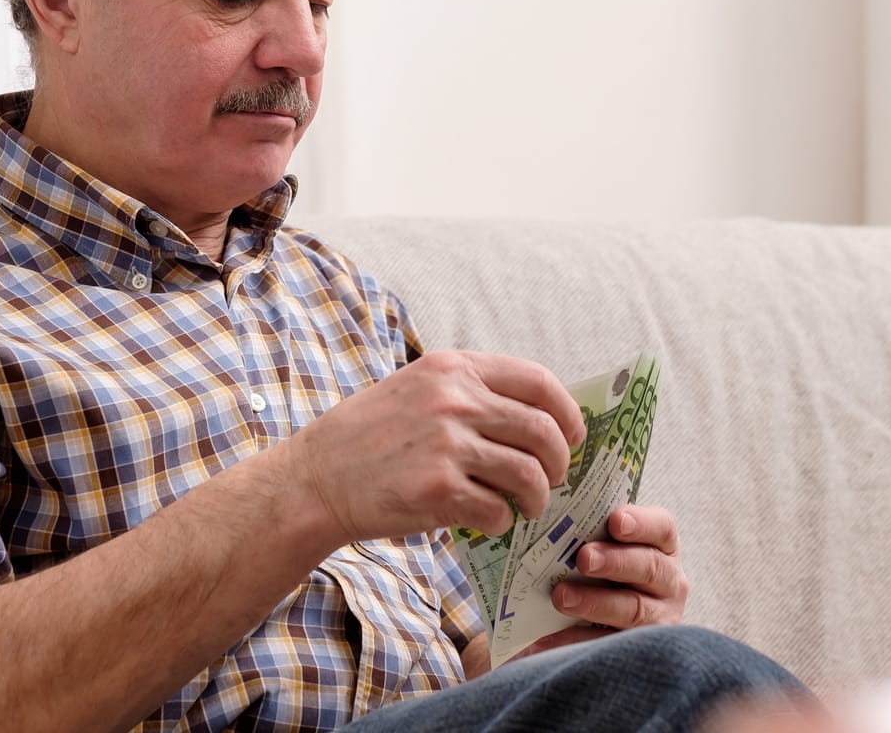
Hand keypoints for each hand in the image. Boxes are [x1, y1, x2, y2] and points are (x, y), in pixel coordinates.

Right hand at [284, 350, 585, 544]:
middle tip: (552, 479)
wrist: (316, 479)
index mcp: (453, 368)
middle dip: (560, 462)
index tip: (574, 436)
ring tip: (523, 506)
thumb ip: (470, 392)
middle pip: (544, 431)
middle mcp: (454, 399)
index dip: (568, 413)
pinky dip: (501, 522)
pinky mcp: (440, 490)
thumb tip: (539, 416)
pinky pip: (498, 510)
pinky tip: (485, 520)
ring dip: (536, 498)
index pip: (539, 381)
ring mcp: (447, 444)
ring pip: (530, 474)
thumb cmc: (368, 437)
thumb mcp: (416, 388)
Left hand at [518, 504, 688, 656]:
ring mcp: (659, 619)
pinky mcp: (639, 650)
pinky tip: (550, 637)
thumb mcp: (606, 547)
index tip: (615, 521)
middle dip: (616, 562)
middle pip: (649, 568)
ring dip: (596, 602)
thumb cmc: (605, 569)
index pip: (662, 528)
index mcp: (662, 546)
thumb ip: (592, 533)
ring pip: (633, 609)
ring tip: (562, 597)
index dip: (642, 523)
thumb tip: (551, 518)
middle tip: (584, 558)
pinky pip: (610, 645)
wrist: (608, 620)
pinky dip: (578, 639)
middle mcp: (669, 582)